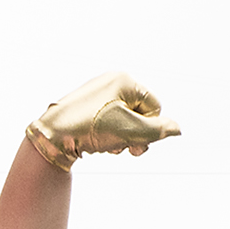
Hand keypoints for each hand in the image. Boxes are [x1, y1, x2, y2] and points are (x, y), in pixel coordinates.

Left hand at [27, 72, 177, 168]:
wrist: (51, 136)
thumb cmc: (91, 129)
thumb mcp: (130, 131)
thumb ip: (158, 131)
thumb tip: (177, 129)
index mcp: (125, 80)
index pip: (155, 107)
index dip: (149, 129)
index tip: (135, 143)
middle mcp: (112, 81)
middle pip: (140, 113)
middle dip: (135, 134)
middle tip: (123, 148)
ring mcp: (98, 93)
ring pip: (124, 120)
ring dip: (122, 137)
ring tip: (106, 145)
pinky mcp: (87, 107)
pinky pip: (109, 122)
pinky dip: (108, 135)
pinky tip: (96, 143)